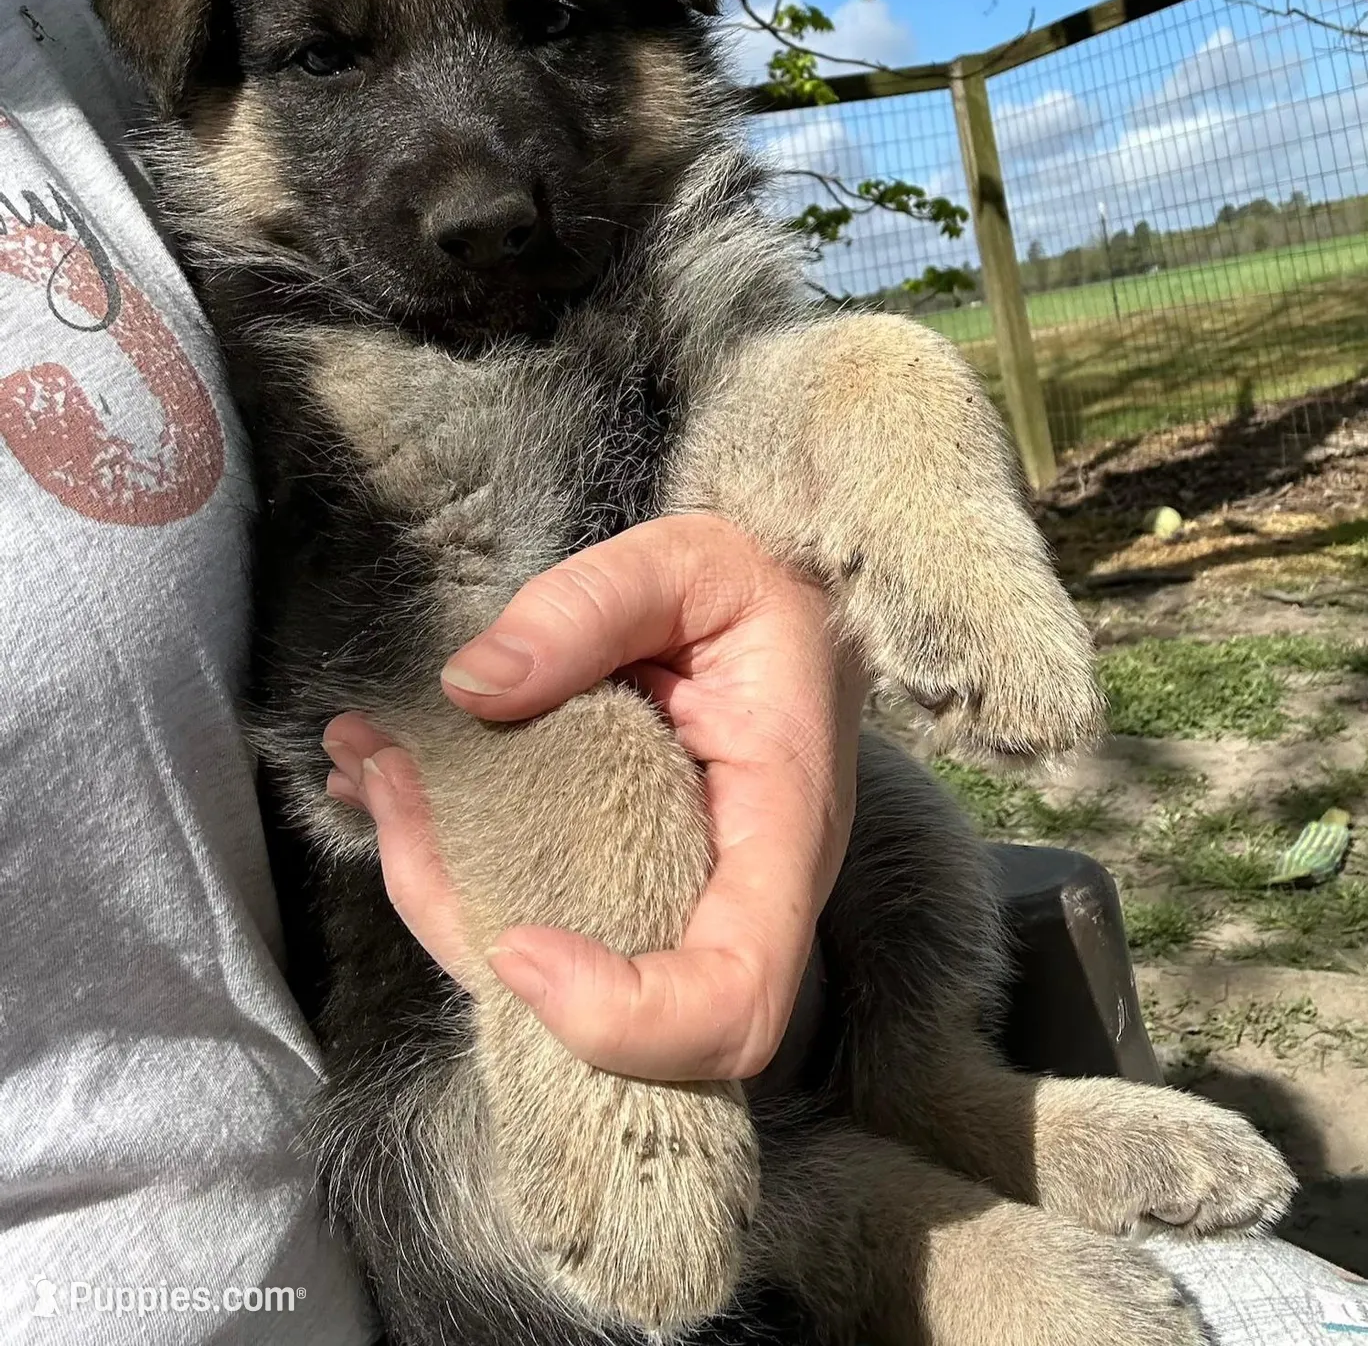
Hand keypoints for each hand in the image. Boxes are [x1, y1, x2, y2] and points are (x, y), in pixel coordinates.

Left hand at [321, 513, 861, 1082]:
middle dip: (466, 920)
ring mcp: (677, 899)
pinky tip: (397, 783)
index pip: (735, 1000)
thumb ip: (591, 605)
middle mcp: (735, 895)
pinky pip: (531, 906)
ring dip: (432, 880)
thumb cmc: (757, 585)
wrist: (789, 596)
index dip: (621, 1017)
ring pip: (542, 967)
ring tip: (367, 765)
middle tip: (385, 790)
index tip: (518, 943)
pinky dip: (446, 857)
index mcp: (782, 828)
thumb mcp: (693, 561)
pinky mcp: (624, 879)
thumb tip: (475, 687)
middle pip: (609, 1015)